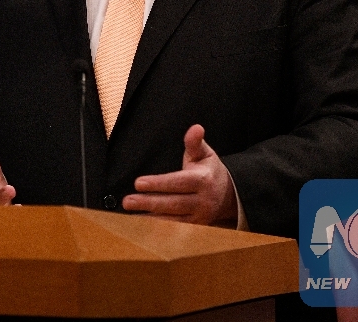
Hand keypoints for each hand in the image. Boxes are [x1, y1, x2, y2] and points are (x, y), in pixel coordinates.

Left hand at [122, 124, 236, 224]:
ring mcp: (200, 216)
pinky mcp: (196, 227)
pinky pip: (175, 229)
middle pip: (173, 203)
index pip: (178, 182)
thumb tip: (195, 128)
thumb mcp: (205, 154)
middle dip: (149, 202)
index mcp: (203, 179)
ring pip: (173, 219)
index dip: (158, 183)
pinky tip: (142, 225)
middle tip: (128, 201)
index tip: (138, 183)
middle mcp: (203, 200)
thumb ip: (195, 143)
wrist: (230, 195)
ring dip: (150, 218)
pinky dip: (158, 228)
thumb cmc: (210, 170)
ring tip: (130, 215)